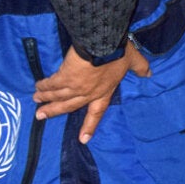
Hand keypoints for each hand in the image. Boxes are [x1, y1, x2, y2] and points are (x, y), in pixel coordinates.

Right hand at [33, 44, 151, 142]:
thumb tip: (149, 74)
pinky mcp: (65, 76)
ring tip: (36, 101)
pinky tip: (37, 87)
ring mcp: (75, 86)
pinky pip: (52, 84)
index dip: (90, 126)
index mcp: (104, 92)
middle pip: (69, 106)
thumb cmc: (119, 52)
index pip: (97, 112)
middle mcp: (88, 93)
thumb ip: (140, 68)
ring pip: (58, 96)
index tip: (83, 140)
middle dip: (54, 112)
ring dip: (46, 99)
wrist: (104, 43)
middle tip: (40, 116)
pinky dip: (45, 86)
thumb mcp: (133, 60)